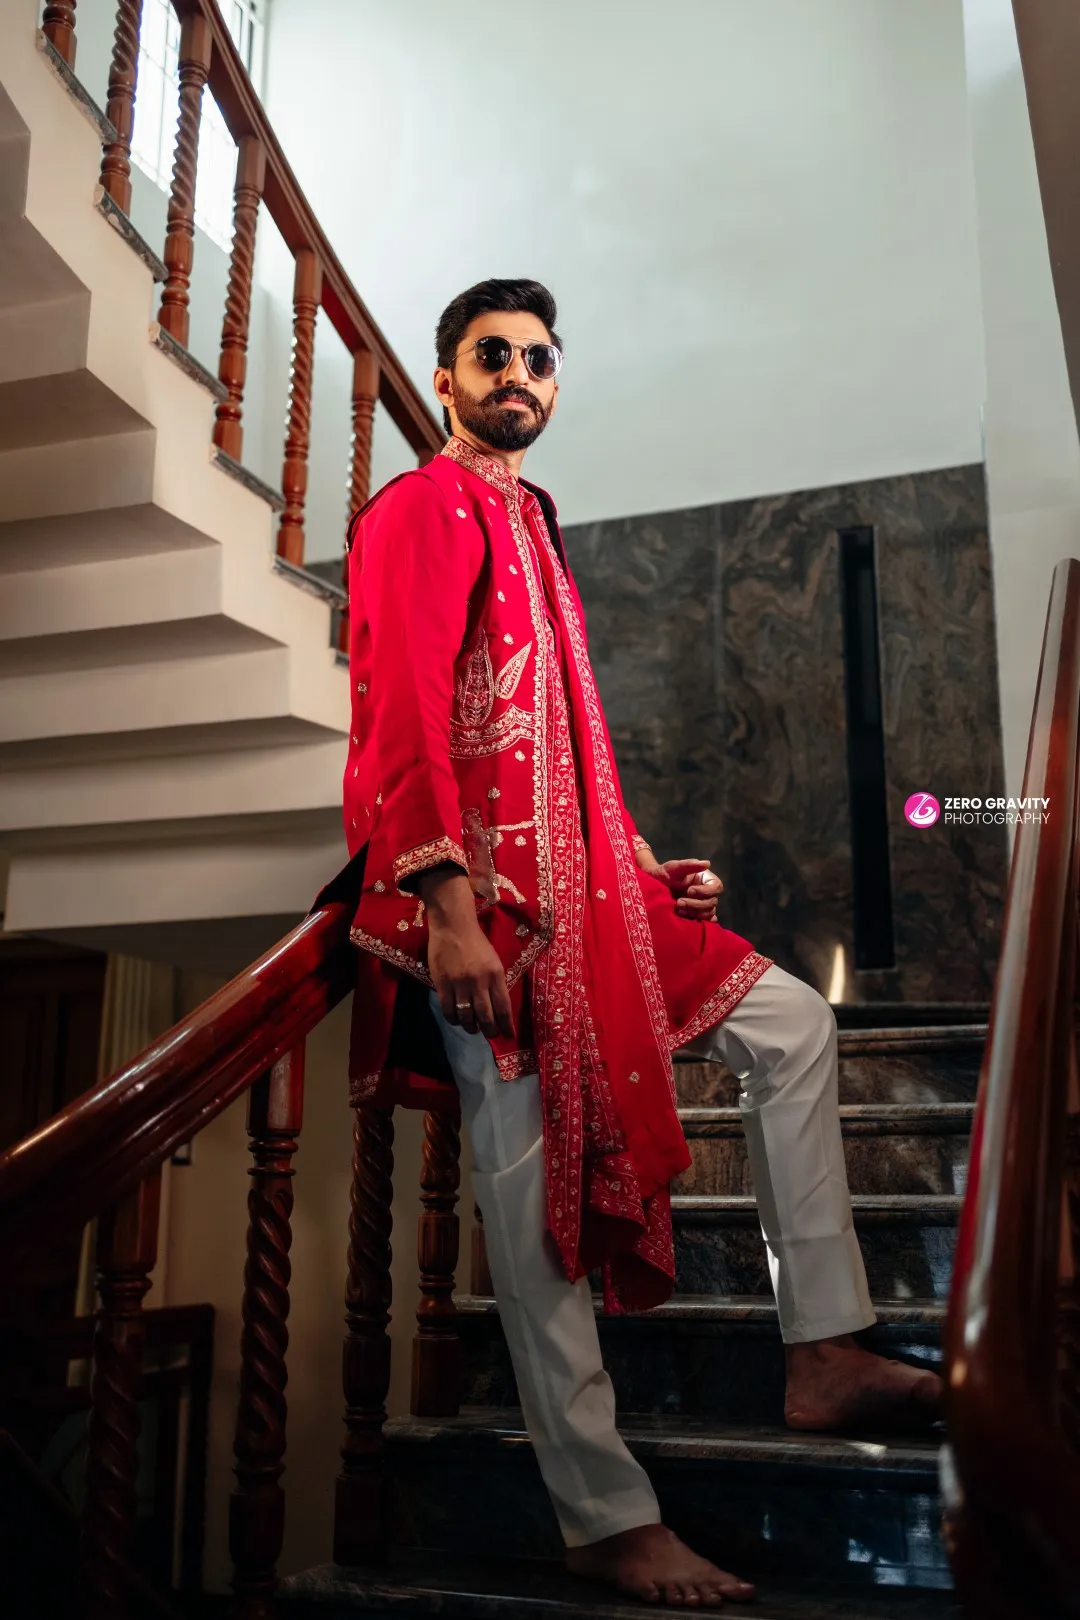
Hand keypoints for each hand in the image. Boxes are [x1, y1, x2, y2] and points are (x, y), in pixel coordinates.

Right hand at [419, 867, 514, 1039]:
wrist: (453, 926)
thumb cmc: (476, 943)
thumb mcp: (494, 961)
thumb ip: (496, 983)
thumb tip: (497, 1008)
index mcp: (496, 975)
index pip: (504, 1007)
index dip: (506, 1025)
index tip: (508, 1036)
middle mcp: (480, 981)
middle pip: (486, 1016)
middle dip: (490, 1030)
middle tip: (490, 1035)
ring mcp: (460, 983)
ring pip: (466, 1016)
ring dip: (471, 1027)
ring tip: (473, 1029)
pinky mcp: (443, 983)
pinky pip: (448, 1009)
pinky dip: (454, 1019)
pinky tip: (457, 1020)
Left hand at [656, 857, 723, 921]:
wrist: (653, 887)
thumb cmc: (664, 874)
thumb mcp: (674, 867)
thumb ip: (689, 865)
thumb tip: (707, 863)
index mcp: (705, 879)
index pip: (716, 887)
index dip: (705, 891)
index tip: (689, 890)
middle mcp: (707, 892)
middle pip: (712, 902)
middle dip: (695, 904)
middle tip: (679, 902)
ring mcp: (703, 905)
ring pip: (709, 912)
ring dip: (694, 913)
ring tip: (679, 910)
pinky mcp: (697, 915)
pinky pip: (706, 921)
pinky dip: (701, 922)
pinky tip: (691, 920)